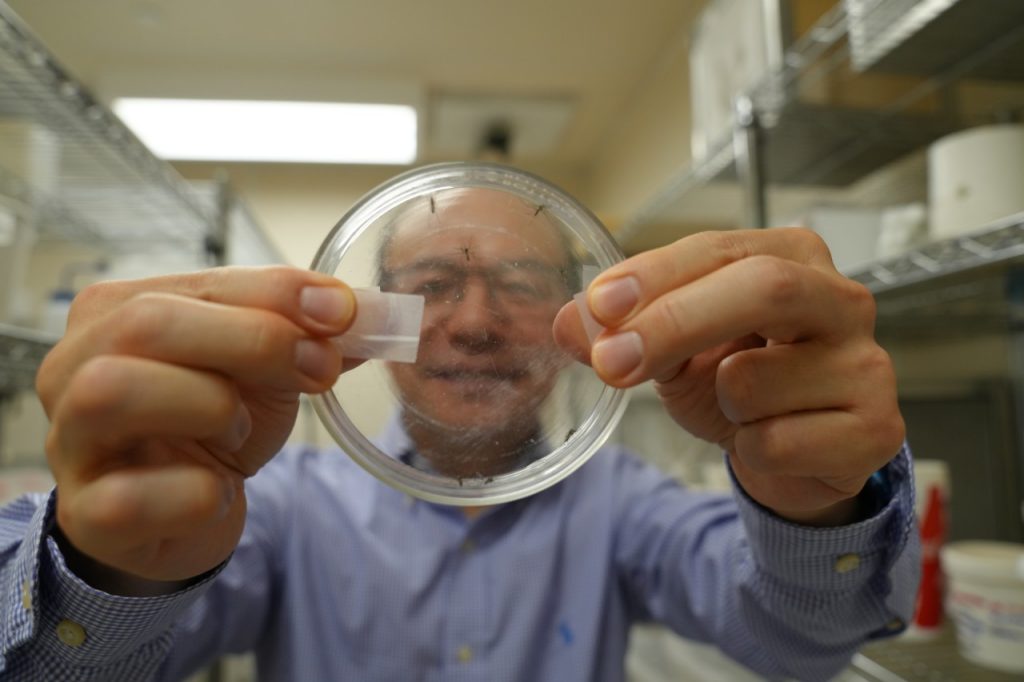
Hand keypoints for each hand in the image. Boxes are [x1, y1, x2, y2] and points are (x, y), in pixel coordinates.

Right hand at [36, 266, 354, 585]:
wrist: (181, 514)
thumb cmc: (213, 425)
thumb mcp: (263, 367)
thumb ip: (308, 332)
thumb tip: (368, 310)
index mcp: (116, 311)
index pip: (199, 281)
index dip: (279, 293)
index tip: (344, 313)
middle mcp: (74, 367)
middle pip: (146, 324)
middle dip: (253, 341)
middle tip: (318, 370)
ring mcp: (70, 442)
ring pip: (114, 392)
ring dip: (208, 406)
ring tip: (241, 428)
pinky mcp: (84, 515)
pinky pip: (130, 497)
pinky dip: (196, 493)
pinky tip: (218, 491)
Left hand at [554, 229, 904, 524]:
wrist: (799, 456)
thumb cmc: (743, 385)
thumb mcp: (672, 350)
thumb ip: (620, 331)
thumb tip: (568, 325)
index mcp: (792, 258)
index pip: (719, 249)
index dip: (656, 276)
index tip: (600, 306)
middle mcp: (841, 299)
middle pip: (761, 288)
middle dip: (673, 324)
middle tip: (610, 362)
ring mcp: (867, 363)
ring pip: (754, 381)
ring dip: (718, 406)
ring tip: (741, 410)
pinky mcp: (876, 427)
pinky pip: (775, 442)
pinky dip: (748, 451)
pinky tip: (773, 444)